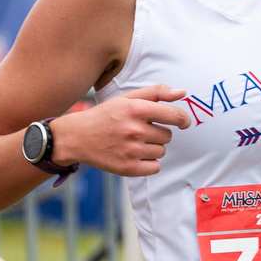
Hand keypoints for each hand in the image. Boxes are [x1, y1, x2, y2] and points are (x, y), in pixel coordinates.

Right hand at [48, 85, 189, 176]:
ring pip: (161, 152)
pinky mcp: (127, 168)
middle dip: (158, 133)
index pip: (175, 116)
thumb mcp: (127, 99)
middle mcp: (134, 130)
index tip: (183, 122)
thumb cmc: (105, 116)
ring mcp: (131, 151)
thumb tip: (183, 93)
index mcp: (136, 109)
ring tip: (134, 143)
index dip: (183, 120)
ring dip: (152, 148)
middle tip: (140, 132)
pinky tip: (135, 155)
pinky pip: (155, 167)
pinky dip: (149, 163)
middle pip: (168, 136)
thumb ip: (156, 93)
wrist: (77, 137)